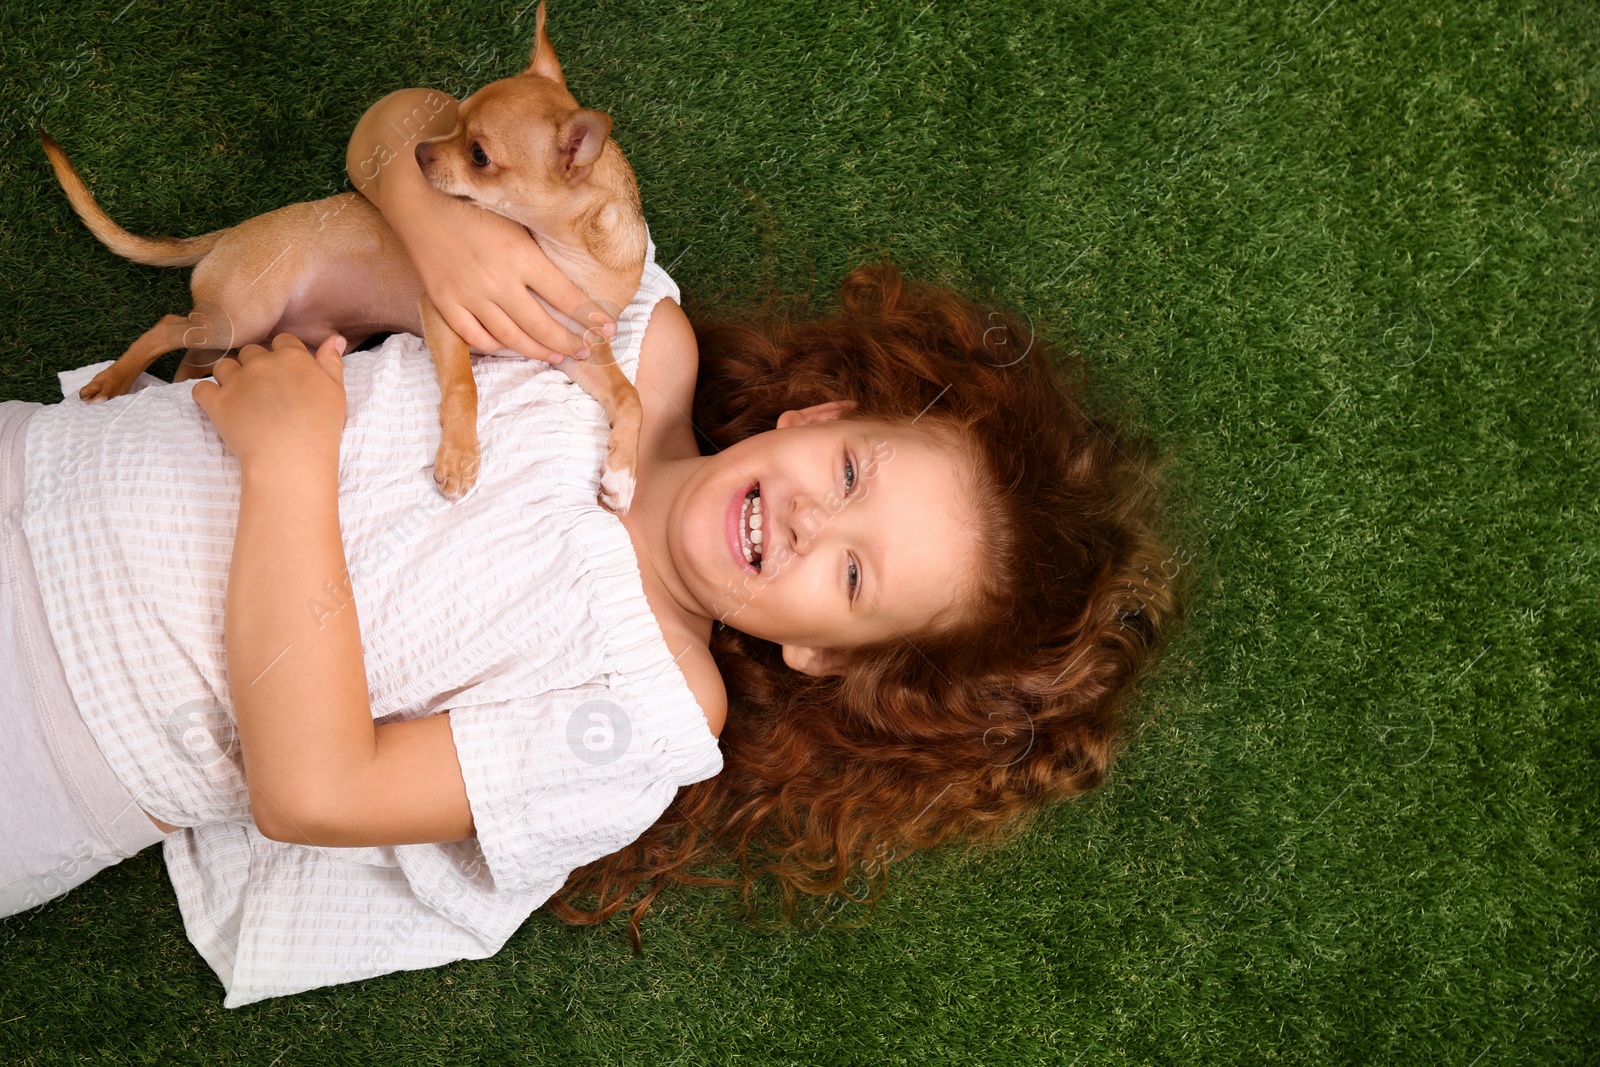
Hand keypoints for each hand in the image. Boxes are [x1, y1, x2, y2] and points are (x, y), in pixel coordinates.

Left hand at [192, 333, 347, 472]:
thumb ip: (332, 362)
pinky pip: (200, 389)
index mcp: (292, 357)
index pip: (283, 341)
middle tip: (264, 390)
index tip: (285, 374)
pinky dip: (206, 395)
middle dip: (255, 366)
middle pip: (251, 352)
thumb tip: (335, 338)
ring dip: (229, 377)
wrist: (292, 459)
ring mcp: (236, 381)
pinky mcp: (217, 402)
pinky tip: (218, 405)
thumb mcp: (336, 392)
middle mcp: (262, 362)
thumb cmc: (320, 428)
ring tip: (240, 398)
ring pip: (223, 366)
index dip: (283, 355)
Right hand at [350, 89, 615, 362]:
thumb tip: (577, 277)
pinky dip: (496, 346)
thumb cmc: (475, 204)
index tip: (608, 329)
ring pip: (512, 338)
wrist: (420, 197)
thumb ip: (541, 250)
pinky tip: (511, 346)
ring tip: (557, 355)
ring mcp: (468, 293)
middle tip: (586, 350)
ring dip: (539, 351)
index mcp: (520, 254)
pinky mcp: (444, 301)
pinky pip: (475, 337)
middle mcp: (497, 279)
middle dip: (570, 343)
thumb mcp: (517, 219)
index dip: (591, 318)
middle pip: (543, 326)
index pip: (567, 297)